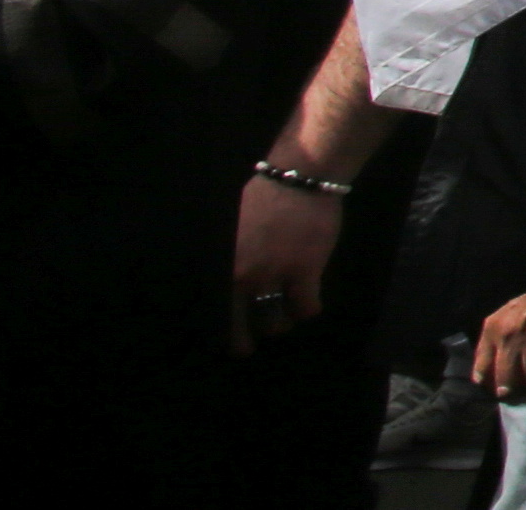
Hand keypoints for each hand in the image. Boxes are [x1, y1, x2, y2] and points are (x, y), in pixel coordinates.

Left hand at [229, 173, 341, 351]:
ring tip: (285, 319)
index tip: (224, 336)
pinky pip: (307, 308)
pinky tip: (310, 305)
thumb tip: (223, 278)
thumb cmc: (261, 197)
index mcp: (223, 266)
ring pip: (275, 322)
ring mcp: (274, 276)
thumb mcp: (230, 228)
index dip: (220, 329)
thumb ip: (226, 257)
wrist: (298, 178)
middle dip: (244, 342)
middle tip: (248, 347)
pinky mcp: (304, 272)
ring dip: (281, 324)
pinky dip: (309, 310)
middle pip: (239, 327)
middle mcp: (243, 278)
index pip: (215, 311)